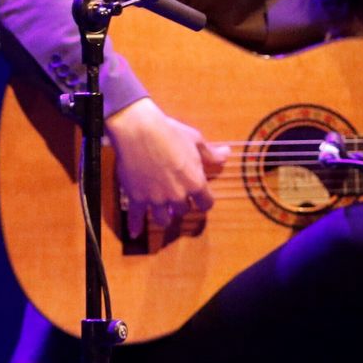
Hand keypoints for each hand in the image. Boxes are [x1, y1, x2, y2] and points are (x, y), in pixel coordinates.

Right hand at [106, 98, 230, 237]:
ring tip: (161, 212)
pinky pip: (136, 217)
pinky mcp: (137, 198)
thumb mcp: (195, 140)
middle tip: (175, 197)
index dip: (203, 201)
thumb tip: (227, 154)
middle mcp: (177, 196)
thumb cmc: (170, 132)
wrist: (139, 130)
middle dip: (180, 204)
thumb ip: (210, 153)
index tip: (199, 199)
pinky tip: (135, 233)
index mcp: (195, 182)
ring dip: (163, 216)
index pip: (206, 203)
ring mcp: (156, 199)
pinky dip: (135, 226)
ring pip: (163, 219)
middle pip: (183, 211)